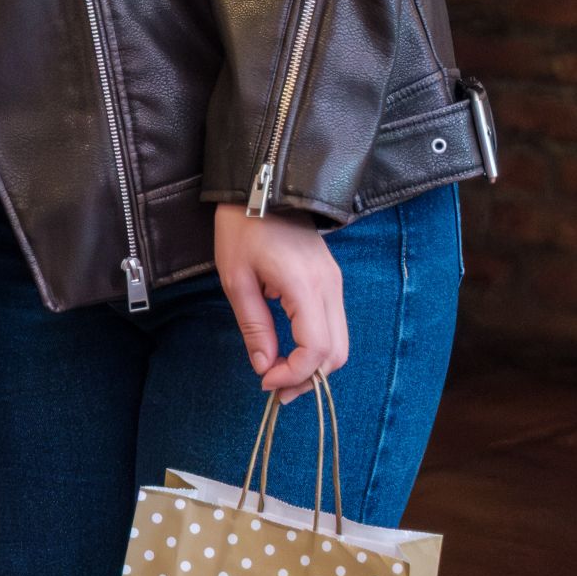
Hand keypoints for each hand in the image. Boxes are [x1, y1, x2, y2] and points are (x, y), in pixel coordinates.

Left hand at [214, 204, 347, 400]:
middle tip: (275, 389)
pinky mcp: (331, 280)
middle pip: (337, 352)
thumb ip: (254, 326)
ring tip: (280, 373)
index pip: (316, 349)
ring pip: (339, 342)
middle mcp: (330, 287)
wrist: (260, 186)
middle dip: (307, 379)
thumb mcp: (237, 279)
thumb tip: (264, 366)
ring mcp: (334, 282)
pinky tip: (289, 350)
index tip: (266, 380)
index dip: (294, 374)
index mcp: (305, 286)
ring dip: (313, 365)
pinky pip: (333, 324)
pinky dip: (316, 346)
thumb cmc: (242, 228)